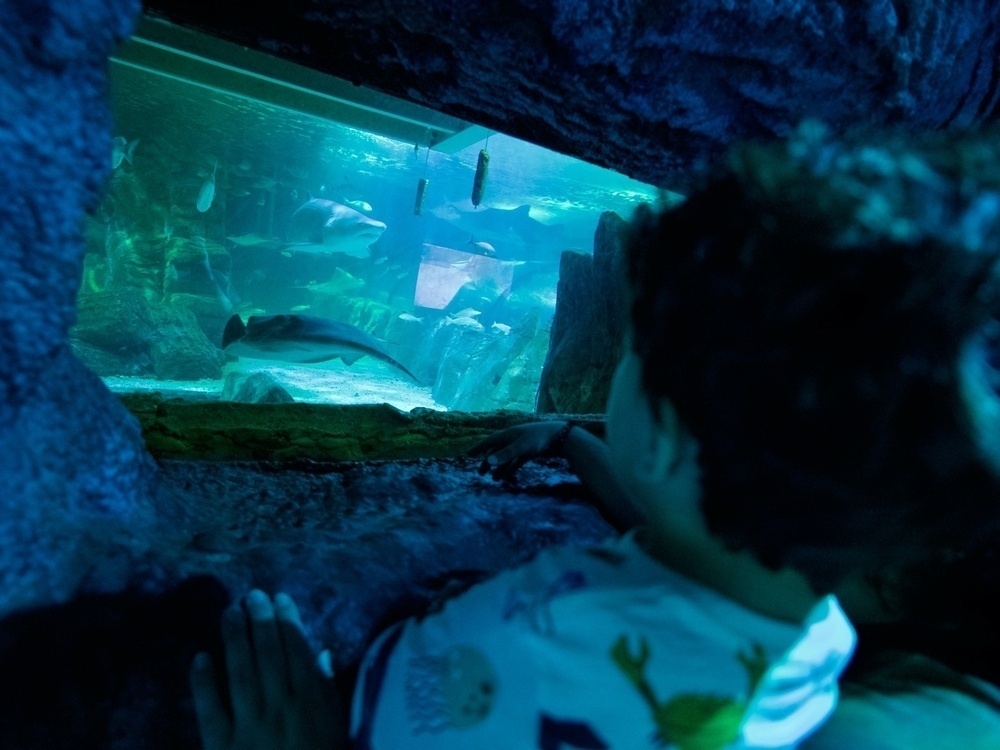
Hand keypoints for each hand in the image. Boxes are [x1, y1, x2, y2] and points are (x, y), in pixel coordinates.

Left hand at [190, 590, 348, 749]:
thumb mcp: (336, 729)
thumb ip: (327, 691)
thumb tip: (320, 652)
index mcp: (310, 704)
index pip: (298, 654)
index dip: (288, 623)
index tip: (281, 598)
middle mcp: (280, 708)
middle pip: (269, 657)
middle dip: (261, 622)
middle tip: (252, 594)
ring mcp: (249, 726)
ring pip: (241, 674)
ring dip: (235, 640)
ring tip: (229, 612)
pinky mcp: (222, 745)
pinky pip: (211, 710)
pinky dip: (204, 683)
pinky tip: (200, 657)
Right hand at [468, 421, 570, 479]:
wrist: (561, 437)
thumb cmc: (540, 439)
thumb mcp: (521, 447)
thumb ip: (505, 454)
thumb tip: (488, 462)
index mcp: (509, 434)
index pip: (489, 441)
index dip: (479, 448)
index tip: (468, 454)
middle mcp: (513, 439)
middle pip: (497, 450)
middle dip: (489, 461)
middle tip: (481, 472)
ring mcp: (522, 445)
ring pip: (507, 457)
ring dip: (500, 467)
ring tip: (494, 479)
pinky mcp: (530, 452)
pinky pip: (516, 461)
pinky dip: (510, 468)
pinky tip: (507, 476)